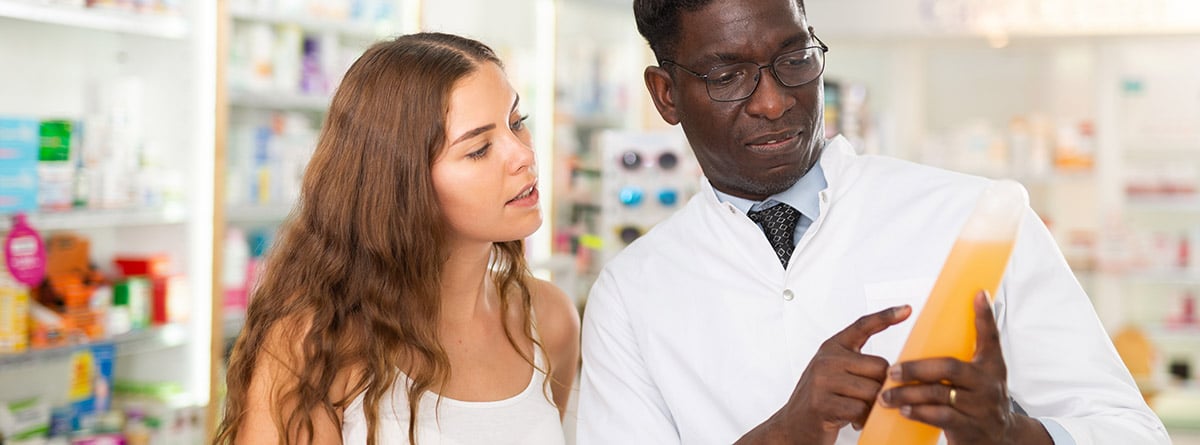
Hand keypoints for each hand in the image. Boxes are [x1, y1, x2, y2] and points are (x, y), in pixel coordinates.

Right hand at [758, 305, 910, 444]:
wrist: (793, 426)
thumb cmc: (822, 400)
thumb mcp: (836, 373)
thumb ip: (859, 364)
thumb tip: (896, 368)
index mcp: (832, 348)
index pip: (863, 326)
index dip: (886, 316)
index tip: (906, 309)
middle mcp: (827, 360)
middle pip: (879, 366)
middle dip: (882, 386)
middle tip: (869, 399)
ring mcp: (823, 380)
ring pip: (873, 390)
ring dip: (873, 406)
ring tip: (861, 411)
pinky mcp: (822, 403)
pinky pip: (861, 409)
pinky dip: (863, 419)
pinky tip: (853, 420)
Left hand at [880, 291, 1046, 444]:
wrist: (1000, 440)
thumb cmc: (982, 400)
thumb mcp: (984, 374)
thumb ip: (974, 348)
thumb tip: (969, 306)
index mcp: (991, 366)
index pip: (991, 337)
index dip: (985, 315)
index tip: (977, 293)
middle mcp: (989, 384)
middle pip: (950, 368)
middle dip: (916, 368)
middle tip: (891, 370)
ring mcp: (980, 407)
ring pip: (938, 394)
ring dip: (908, 393)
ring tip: (886, 395)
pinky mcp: (969, 428)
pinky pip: (940, 417)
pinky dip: (919, 412)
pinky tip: (903, 410)